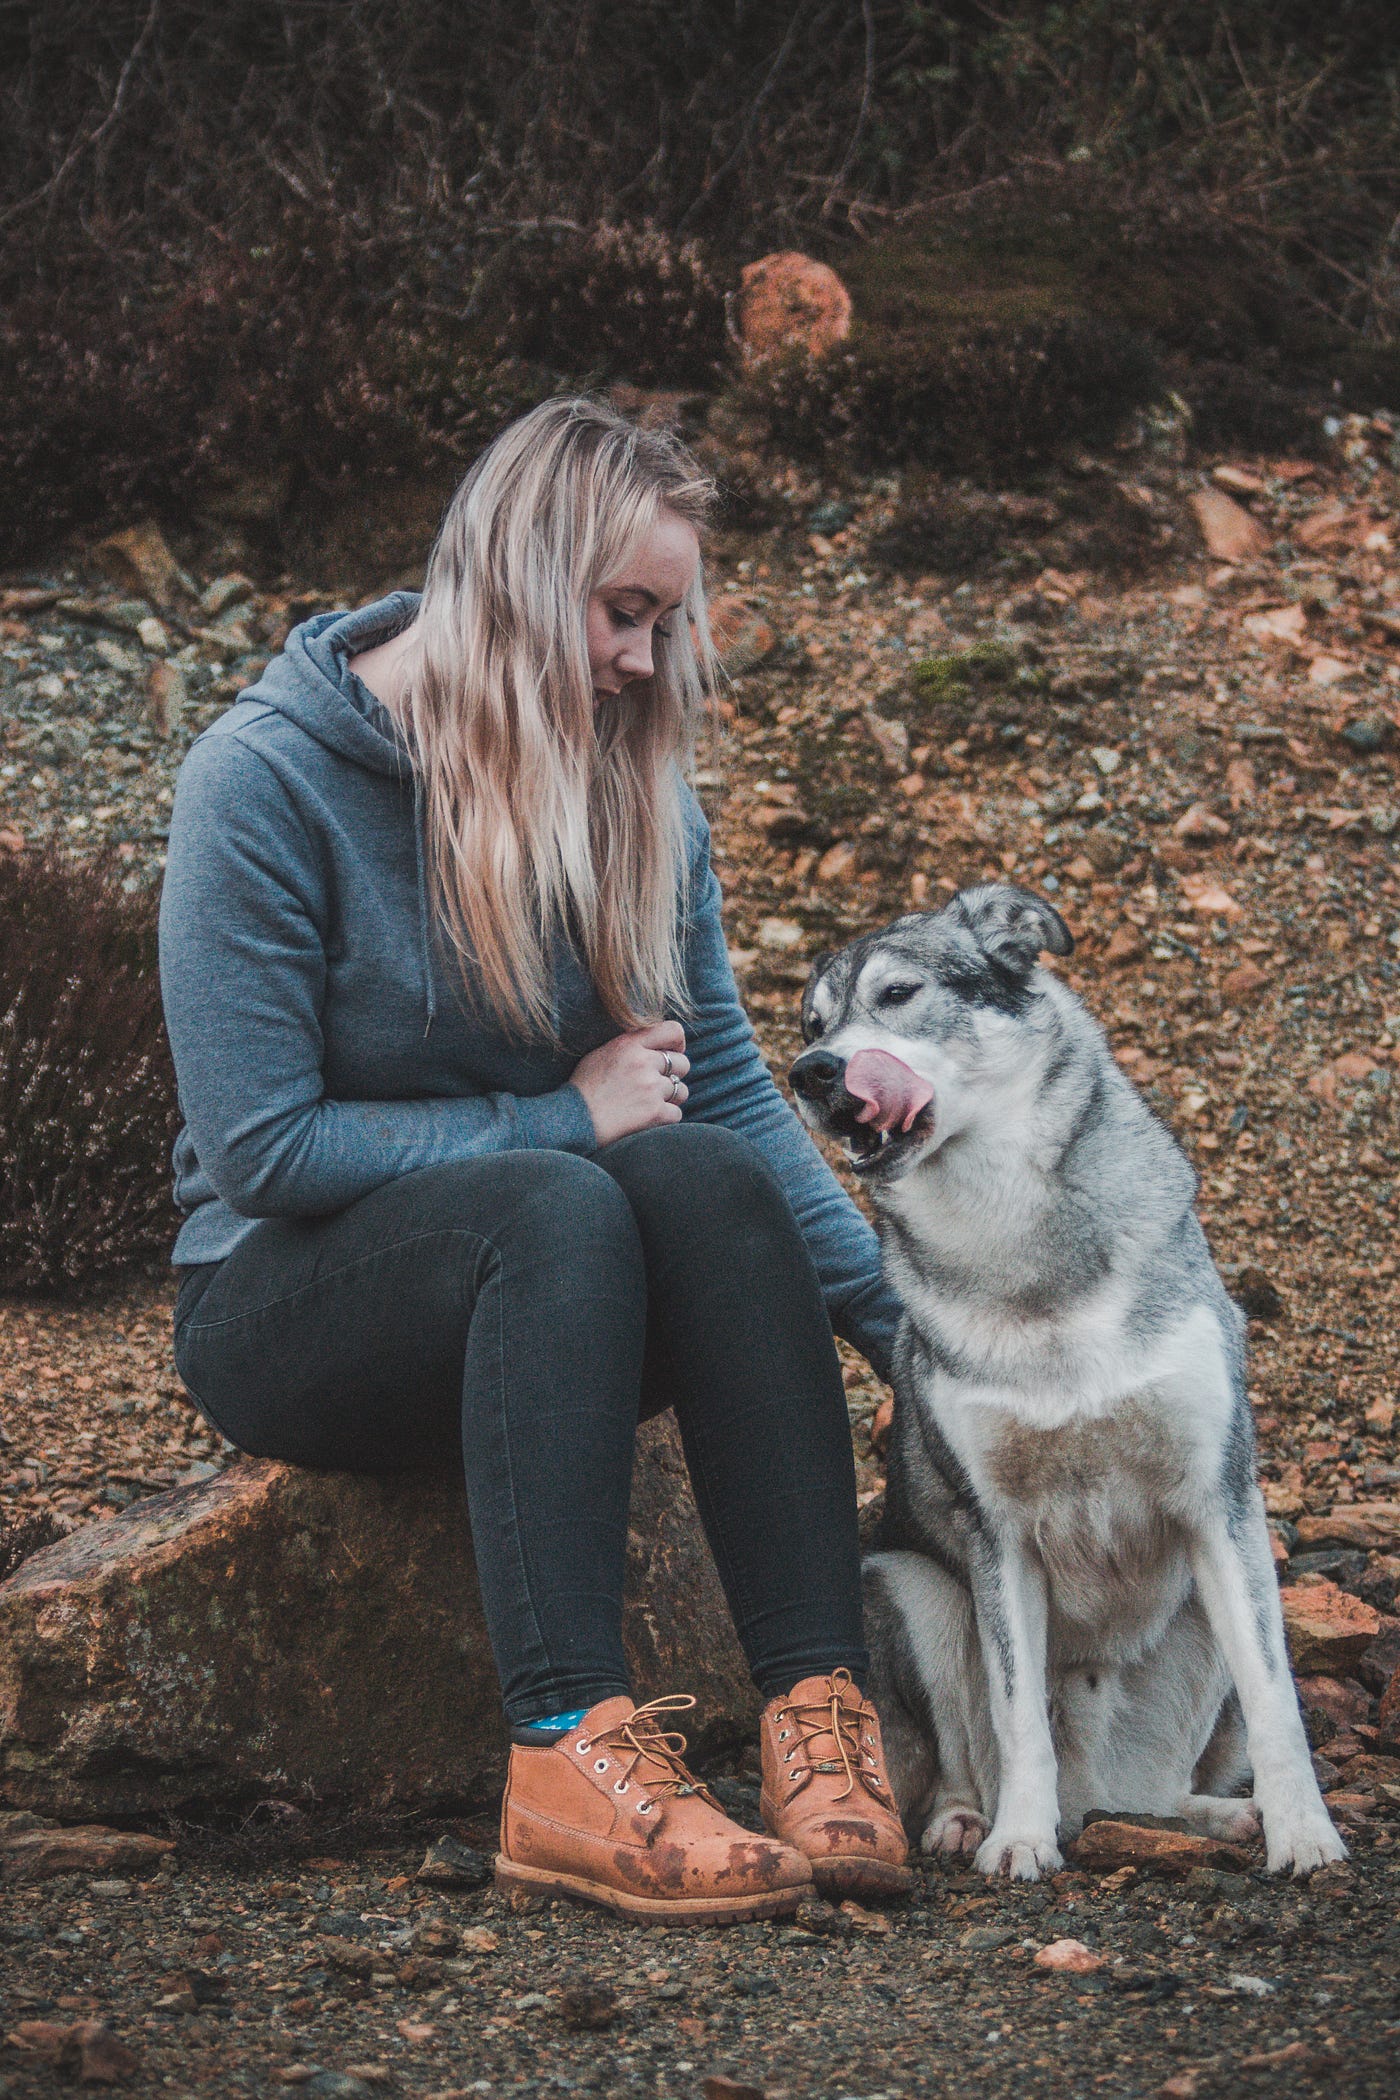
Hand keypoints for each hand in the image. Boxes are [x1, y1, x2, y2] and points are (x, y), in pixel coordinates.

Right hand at [569, 1022, 690, 1146]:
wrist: (573, 1120)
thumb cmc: (584, 1088)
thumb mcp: (601, 1053)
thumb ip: (630, 1046)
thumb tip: (653, 1046)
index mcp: (630, 1044)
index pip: (672, 1030)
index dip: (678, 1043)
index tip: (673, 1053)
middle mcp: (643, 1063)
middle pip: (682, 1063)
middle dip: (674, 1074)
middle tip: (656, 1084)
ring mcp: (651, 1088)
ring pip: (681, 1090)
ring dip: (671, 1098)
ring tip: (650, 1103)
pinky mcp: (655, 1113)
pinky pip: (677, 1113)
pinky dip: (665, 1118)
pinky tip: (648, 1119)